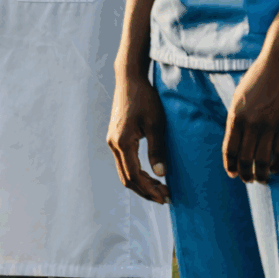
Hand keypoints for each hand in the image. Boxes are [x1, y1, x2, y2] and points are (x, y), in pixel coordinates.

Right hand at [106, 69, 170, 204]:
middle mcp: (113, 144)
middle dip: (146, 191)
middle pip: (126, 178)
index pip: (134, 176)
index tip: (165, 198)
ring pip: (124, 172)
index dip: (149, 190)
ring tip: (161, 189)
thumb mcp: (155, 124)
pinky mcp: (116, 137)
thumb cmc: (145, 98)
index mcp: (122, 142)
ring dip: (141, 183)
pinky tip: (151, 175)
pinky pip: (124, 162)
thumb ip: (157, 150)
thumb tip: (161, 174)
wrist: (129, 79)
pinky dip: (137, 173)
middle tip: (166, 198)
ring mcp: (112, 141)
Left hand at [222, 46, 278, 182]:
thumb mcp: (239, 97)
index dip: (230, 165)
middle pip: (245, 159)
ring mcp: (269, 126)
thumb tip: (235, 138)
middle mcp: (250, 124)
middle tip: (248, 180)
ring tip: (262, 180)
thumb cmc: (258, 79)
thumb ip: (236, 118)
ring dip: (262, 175)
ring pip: (263, 161)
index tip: (232, 174)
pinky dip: (278, 166)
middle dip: (245, 174)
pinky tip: (276, 170)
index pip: (229, 149)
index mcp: (235, 116)